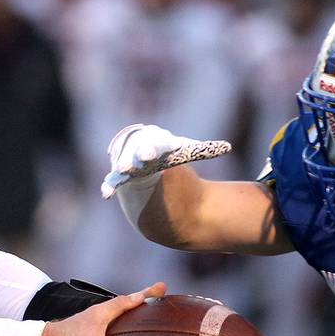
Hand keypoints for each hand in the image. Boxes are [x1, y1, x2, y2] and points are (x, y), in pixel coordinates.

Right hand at [100, 123, 230, 199]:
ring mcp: (127, 162)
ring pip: (122, 164)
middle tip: (134, 163)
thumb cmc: (167, 156)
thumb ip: (202, 150)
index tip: (148, 156)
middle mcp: (138, 149)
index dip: (150, 148)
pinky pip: (113, 180)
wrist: (144, 164)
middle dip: (134, 156)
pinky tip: (107, 194)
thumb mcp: (184, 152)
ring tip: (122, 173)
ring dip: (122, 168)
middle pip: (134, 151)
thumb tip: (228, 146)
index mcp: (156, 141)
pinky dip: (110, 186)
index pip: (152, 142)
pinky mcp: (120, 177)